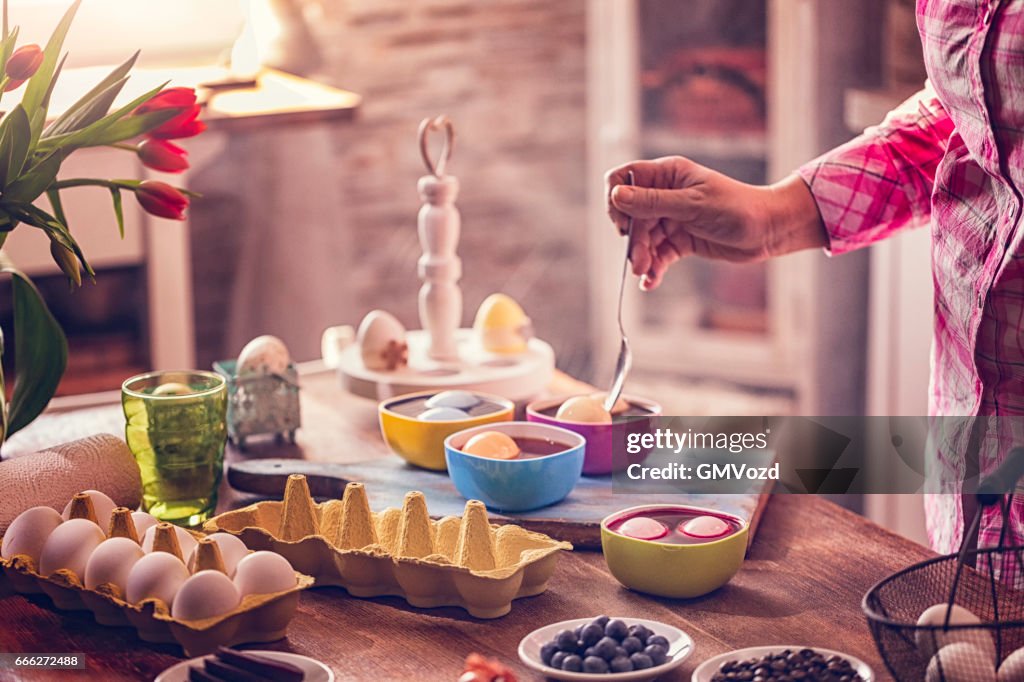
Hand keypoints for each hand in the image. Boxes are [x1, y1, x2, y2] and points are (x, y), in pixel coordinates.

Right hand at [605, 156, 826, 289]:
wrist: (769, 230)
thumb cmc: (736, 208)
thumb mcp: (692, 204)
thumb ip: (653, 202)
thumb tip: (617, 196)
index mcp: (667, 174)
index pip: (624, 179)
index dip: (616, 200)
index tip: (624, 223)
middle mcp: (666, 194)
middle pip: (631, 215)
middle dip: (633, 240)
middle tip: (638, 262)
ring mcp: (672, 218)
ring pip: (643, 238)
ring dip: (641, 257)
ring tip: (646, 273)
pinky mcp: (681, 241)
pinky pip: (658, 254)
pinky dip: (653, 268)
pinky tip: (651, 282)